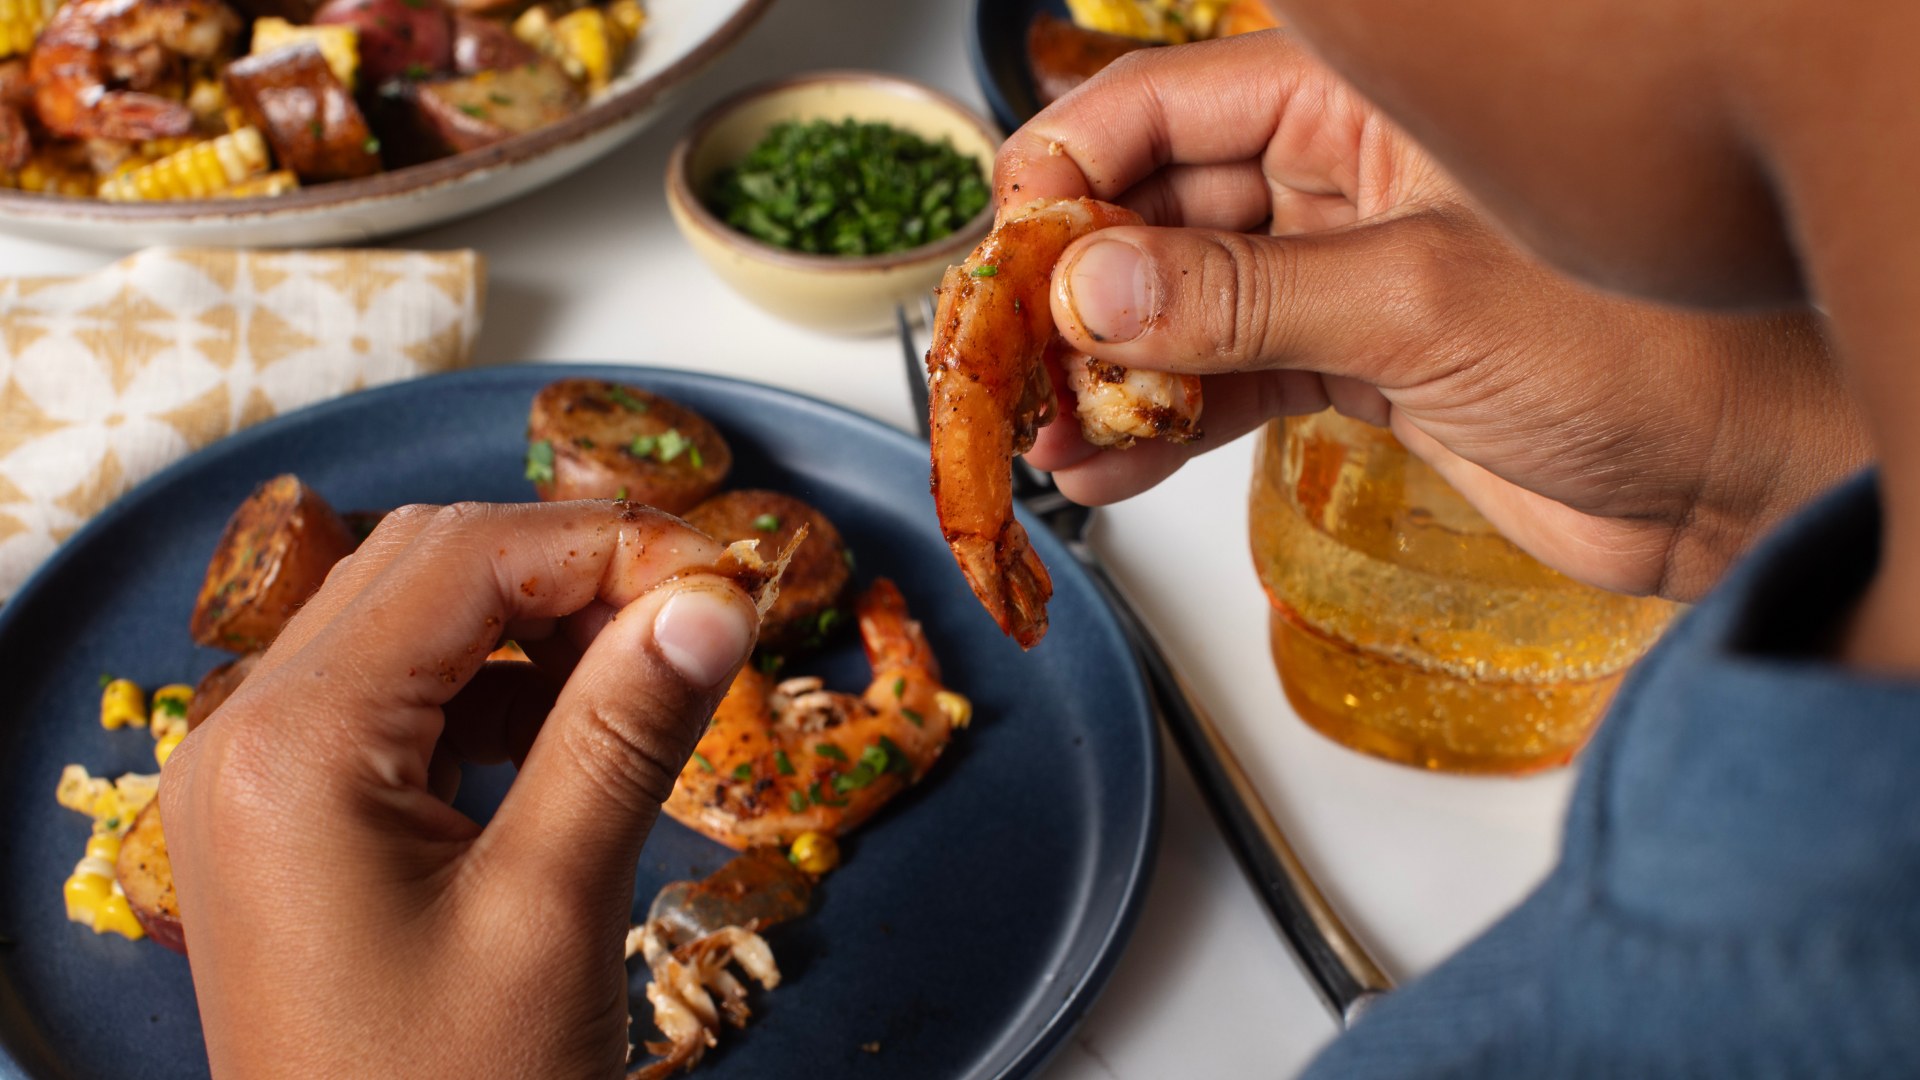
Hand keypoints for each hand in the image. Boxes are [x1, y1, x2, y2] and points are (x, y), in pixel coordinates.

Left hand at [159, 501, 762, 1078]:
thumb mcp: (552, 910)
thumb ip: (626, 733)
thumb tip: (712, 602)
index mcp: (294, 745)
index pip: (467, 560)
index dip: (612, 547)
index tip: (727, 581)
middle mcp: (248, 735)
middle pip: (428, 566)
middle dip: (574, 571)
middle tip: (699, 617)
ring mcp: (256, 776)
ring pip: (412, 619)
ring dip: (537, 624)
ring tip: (648, 673)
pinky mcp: (287, 817)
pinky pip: (395, 697)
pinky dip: (492, 688)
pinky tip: (572, 729)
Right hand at [1003, 31, 1868, 598]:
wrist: (1739, 475)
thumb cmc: (1651, 342)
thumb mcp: (1419, 301)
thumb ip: (1245, 297)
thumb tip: (1096, 291)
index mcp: (1365, 104)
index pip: (1165, 108)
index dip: (1070, 177)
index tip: (1009, 256)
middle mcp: (1341, 176)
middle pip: (1155, 210)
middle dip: (1073, 291)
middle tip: (1006, 362)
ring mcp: (1342, 274)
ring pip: (1180, 306)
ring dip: (1105, 372)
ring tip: (1042, 430)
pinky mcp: (1353, 364)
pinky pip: (1227, 380)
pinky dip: (1163, 424)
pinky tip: (1107, 461)